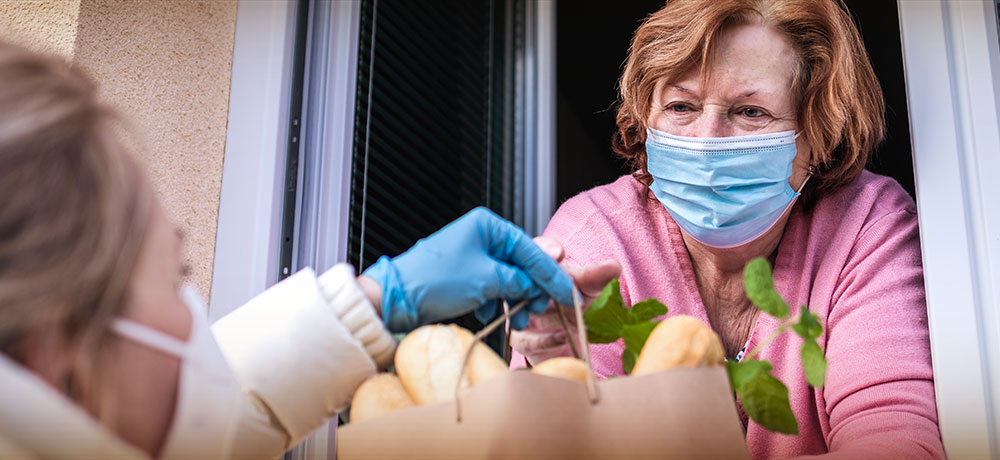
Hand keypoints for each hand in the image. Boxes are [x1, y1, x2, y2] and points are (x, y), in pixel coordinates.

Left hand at [362, 207, 574, 332]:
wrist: (394, 300)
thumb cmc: (436, 282)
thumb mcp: (487, 280)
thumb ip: (519, 280)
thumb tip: (539, 284)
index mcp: (487, 227)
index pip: (529, 249)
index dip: (550, 273)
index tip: (566, 292)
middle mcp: (480, 237)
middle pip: (519, 263)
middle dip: (531, 289)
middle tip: (539, 309)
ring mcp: (470, 257)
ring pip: (505, 279)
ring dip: (514, 301)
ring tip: (517, 321)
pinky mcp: (462, 276)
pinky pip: (489, 288)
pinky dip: (495, 303)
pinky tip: (492, 317)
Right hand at [510, 258, 620, 364]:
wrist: (571, 338)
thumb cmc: (576, 304)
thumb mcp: (589, 289)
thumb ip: (596, 278)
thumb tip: (614, 267)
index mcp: (540, 267)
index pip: (538, 250)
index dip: (547, 249)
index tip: (559, 253)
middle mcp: (524, 287)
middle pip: (523, 278)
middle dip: (538, 281)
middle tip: (555, 284)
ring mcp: (519, 313)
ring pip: (520, 308)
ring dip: (537, 309)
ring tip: (559, 312)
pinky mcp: (521, 340)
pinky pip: (526, 339)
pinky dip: (546, 339)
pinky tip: (563, 336)